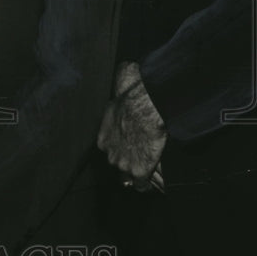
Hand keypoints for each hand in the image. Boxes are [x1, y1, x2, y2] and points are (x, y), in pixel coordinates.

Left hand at [97, 61, 166, 190]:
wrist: (143, 107)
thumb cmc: (131, 98)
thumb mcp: (118, 95)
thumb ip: (119, 93)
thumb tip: (125, 70)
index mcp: (103, 139)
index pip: (110, 150)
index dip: (121, 149)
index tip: (129, 147)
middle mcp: (110, 153)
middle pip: (118, 164)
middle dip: (128, 161)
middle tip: (141, 156)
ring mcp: (123, 163)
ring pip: (129, 176)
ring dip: (137, 173)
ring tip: (148, 169)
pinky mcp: (139, 170)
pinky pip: (142, 184)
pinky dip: (147, 183)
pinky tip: (153, 182)